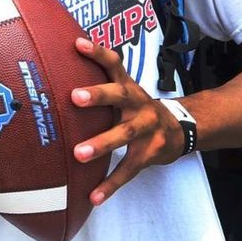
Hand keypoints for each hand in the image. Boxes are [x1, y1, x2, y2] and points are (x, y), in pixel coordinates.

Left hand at [70, 37, 185, 204]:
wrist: (181, 130)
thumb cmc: (138, 108)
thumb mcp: (126, 91)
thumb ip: (100, 82)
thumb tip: (59, 64)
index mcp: (129, 87)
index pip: (114, 64)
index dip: (97, 53)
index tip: (77, 44)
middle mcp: (139, 104)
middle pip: (120, 96)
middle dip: (99, 95)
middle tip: (74, 97)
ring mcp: (147, 130)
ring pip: (124, 135)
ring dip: (102, 144)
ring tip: (78, 154)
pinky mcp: (149, 155)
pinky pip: (128, 171)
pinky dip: (110, 185)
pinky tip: (93, 197)